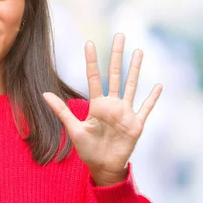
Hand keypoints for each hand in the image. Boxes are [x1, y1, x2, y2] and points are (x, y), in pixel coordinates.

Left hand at [43, 33, 161, 186]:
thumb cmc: (88, 150)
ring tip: (139, 51)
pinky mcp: (136, 124)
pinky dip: (152, 98)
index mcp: (97, 105)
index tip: (89, 43)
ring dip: (136, 69)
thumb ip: (61, 111)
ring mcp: (125, 113)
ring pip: (132, 85)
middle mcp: (113, 105)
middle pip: (116, 75)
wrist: (104, 167)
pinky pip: (146, 108)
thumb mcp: (74, 130)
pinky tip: (158, 86)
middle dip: (117, 55)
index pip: (94, 78)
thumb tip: (44, 93)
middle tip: (119, 35)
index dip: (92, 61)